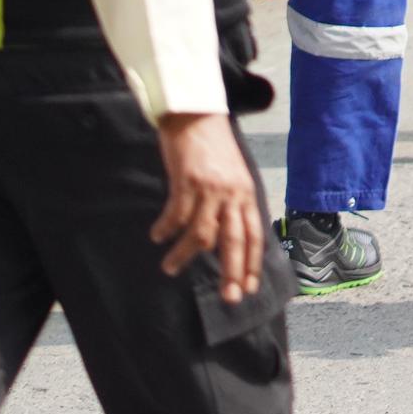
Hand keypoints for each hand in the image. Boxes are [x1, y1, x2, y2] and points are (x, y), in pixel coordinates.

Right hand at [150, 108, 265, 302]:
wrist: (197, 116)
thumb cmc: (214, 148)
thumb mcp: (233, 176)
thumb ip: (233, 203)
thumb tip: (227, 234)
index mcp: (247, 195)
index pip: (254, 236)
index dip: (252, 263)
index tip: (248, 287)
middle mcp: (233, 195)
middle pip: (234, 241)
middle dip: (232, 272)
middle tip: (228, 298)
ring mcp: (211, 189)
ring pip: (202, 234)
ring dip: (185, 255)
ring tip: (170, 268)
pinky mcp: (188, 182)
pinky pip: (177, 214)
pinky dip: (167, 229)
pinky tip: (158, 237)